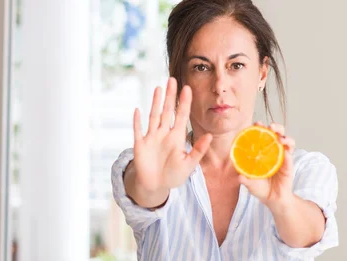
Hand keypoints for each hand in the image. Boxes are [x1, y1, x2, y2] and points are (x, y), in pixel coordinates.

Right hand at [132, 77, 211, 192]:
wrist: (156, 186)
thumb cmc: (173, 175)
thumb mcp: (189, 164)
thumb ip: (198, 150)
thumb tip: (209, 135)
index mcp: (177, 137)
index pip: (181, 116)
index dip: (184, 102)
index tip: (188, 88)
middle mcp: (164, 133)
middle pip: (167, 111)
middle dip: (170, 96)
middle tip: (172, 80)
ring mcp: (151, 137)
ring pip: (154, 116)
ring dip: (155, 103)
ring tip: (158, 88)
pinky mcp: (140, 145)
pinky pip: (138, 130)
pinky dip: (137, 121)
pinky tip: (138, 110)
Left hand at [238, 122, 295, 208]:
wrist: (273, 199)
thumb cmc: (260, 188)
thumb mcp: (250, 183)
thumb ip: (245, 179)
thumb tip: (239, 176)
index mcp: (263, 151)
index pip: (263, 135)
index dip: (260, 128)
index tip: (256, 123)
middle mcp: (274, 151)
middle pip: (278, 134)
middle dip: (276, 127)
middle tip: (271, 127)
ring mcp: (283, 157)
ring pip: (288, 142)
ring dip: (286, 138)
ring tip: (281, 139)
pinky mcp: (289, 166)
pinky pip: (290, 158)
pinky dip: (289, 154)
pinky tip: (286, 153)